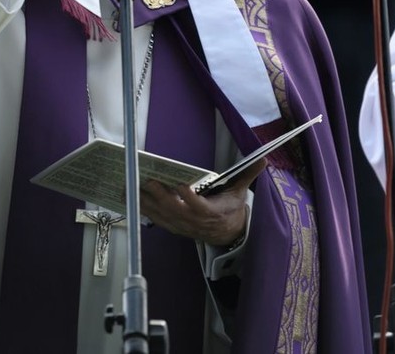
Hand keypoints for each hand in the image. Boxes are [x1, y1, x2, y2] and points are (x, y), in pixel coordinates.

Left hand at [140, 158, 265, 246]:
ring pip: (161, 215)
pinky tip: (131, 197)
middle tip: (149, 180)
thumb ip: (248, 175)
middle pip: (175, 210)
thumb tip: (263, 159)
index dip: (188, 197)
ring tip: (132, 186)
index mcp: (211, 212)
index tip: (181, 185)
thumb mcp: (241, 192)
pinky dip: (143, 208)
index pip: (198, 205)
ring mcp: (182, 226)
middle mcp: (194, 221)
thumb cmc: (231, 208)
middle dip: (160, 196)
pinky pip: (155, 219)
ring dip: (146, 202)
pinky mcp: (174, 227)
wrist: (227, 234)